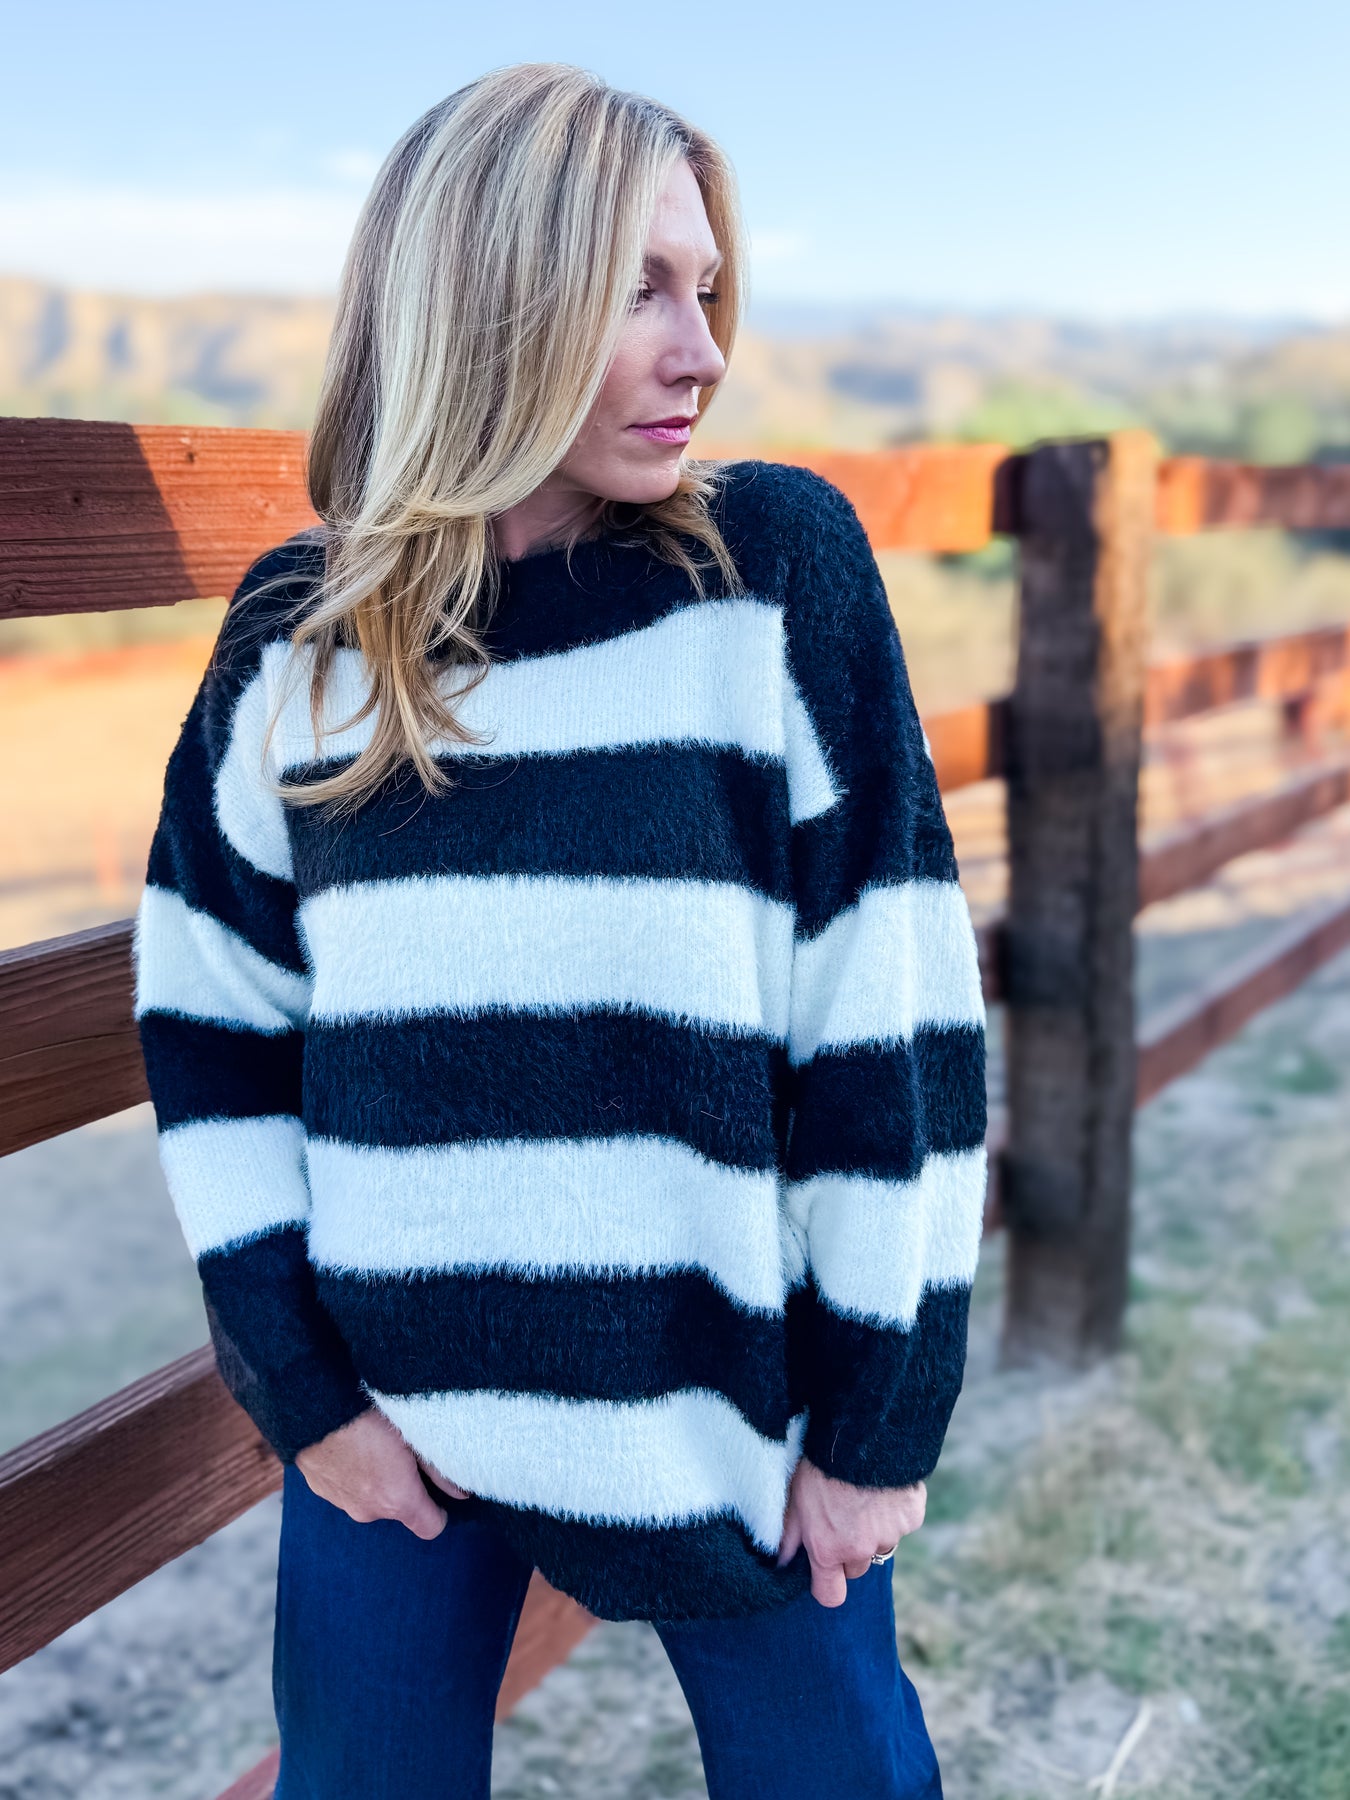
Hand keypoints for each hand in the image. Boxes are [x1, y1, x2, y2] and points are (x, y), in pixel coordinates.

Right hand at [294, 1406, 470, 1538]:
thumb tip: (463, 1493)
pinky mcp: (320, 1489)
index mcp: (398, 1499)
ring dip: (376, 1480)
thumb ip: (441, 1471)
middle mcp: (368, 1511)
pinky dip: (352, 1474)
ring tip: (375, 1445)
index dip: (439, 1512)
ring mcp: (341, 1503)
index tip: (438, 1493)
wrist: (313, 1405)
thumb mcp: (414, 1435)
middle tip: (403, 1454)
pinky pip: (346, 1488)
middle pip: (398, 1510)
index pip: (431, 1528)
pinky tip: (352, 1446)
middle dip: (404, 1488)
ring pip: (370, 1498)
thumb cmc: (370, 1415)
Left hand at [776, 1456, 925, 1606]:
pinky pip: (903, 1523)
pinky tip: (885, 1488)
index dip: (828, 1583)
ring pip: (882, 1544)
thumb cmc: (819, 1466)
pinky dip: (896, 1511)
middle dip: (851, 1550)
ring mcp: (889, 1535)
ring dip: (875, 1530)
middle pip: (857, 1567)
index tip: (825, 1567)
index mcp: (828, 1550)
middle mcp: (860, 1551)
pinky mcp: (911, 1518)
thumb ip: (788, 1535)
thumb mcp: (793, 1498)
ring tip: (864, 1497)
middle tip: (843, 1517)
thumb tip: (780, 1561)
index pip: (831, 1595)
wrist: (859, 1436)